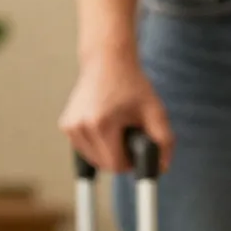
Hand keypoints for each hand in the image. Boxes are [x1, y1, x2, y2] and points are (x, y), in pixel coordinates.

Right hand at [59, 48, 174, 173]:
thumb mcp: (156, 113)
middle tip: (130, 136)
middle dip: (121, 157)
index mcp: (100, 124)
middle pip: (104, 165)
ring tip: (118, 129)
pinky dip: (98, 145)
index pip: (116, 165)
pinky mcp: (65, 125)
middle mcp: (79, 126)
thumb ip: (164, 142)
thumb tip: (162, 168)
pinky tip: (107, 128)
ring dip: (108, 152)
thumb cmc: (132, 85)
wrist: (107, 62)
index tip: (139, 149)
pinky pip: (85, 149)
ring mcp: (69, 126)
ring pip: (93, 159)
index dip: (132, 162)